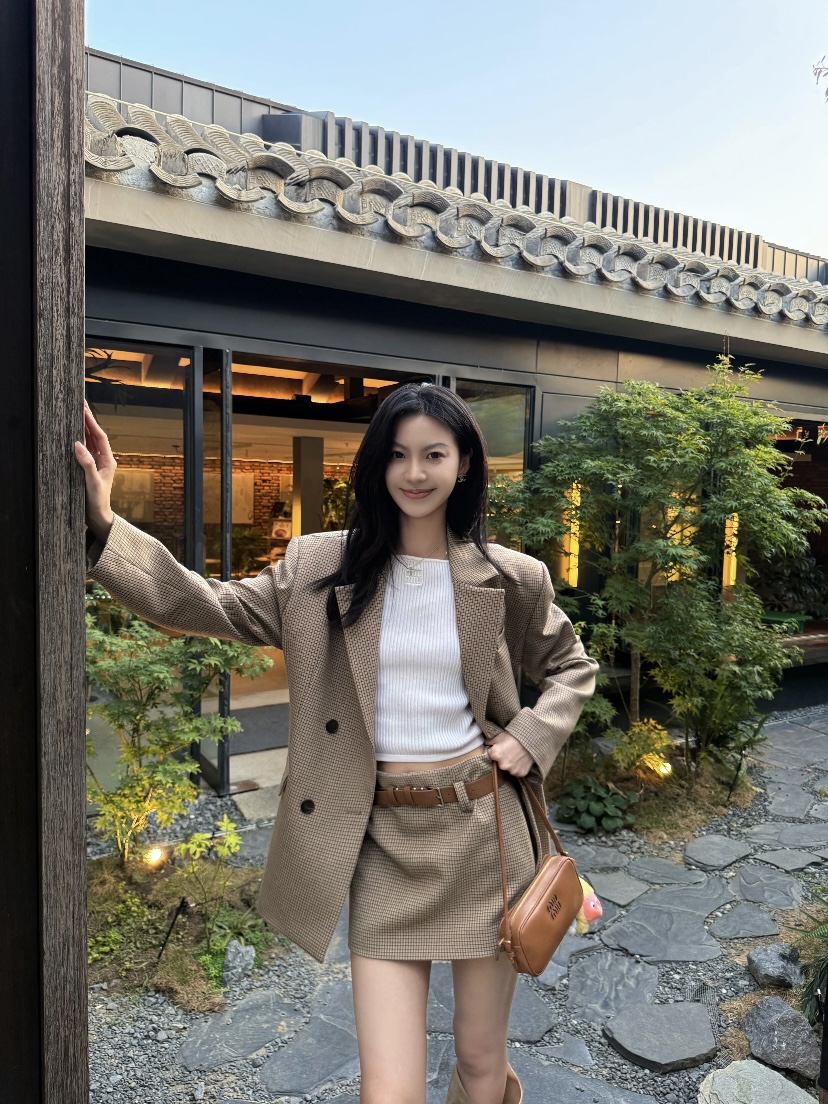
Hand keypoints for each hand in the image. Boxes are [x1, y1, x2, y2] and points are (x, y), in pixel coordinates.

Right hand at [73, 400, 116, 539]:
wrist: (97, 516)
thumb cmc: (97, 501)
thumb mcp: (92, 482)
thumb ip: (87, 464)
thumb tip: (78, 445)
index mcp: (108, 460)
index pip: (100, 437)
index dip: (92, 423)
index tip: (85, 410)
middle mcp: (102, 459)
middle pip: (95, 436)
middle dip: (88, 421)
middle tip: (80, 404)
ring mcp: (95, 463)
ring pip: (88, 442)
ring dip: (82, 428)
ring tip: (75, 413)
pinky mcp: (88, 468)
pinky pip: (83, 451)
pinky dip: (78, 441)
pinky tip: (71, 433)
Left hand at [483, 729, 534, 777]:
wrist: (531, 739)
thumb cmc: (514, 736)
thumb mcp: (500, 736)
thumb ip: (490, 741)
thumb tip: (485, 743)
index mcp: (495, 755)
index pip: (490, 755)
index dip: (495, 750)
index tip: (501, 747)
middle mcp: (502, 765)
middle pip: (499, 763)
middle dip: (502, 758)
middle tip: (509, 751)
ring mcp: (512, 770)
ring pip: (508, 768)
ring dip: (511, 764)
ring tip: (516, 755)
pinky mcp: (520, 773)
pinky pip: (517, 771)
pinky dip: (518, 767)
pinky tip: (521, 760)